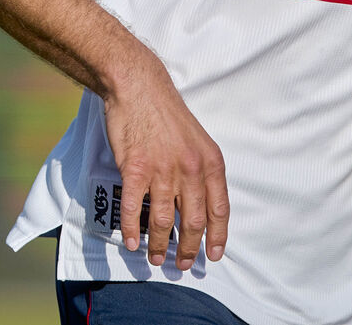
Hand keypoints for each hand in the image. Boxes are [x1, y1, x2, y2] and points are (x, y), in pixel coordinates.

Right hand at [102, 54, 230, 269]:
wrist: (139, 87)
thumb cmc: (166, 113)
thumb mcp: (196, 140)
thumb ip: (200, 170)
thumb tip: (199, 203)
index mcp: (210, 162)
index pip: (219, 209)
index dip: (218, 236)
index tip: (214, 255)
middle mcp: (190, 169)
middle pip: (193, 221)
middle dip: (189, 248)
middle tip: (182, 265)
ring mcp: (162, 170)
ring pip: (164, 220)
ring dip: (160, 245)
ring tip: (157, 258)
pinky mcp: (135, 168)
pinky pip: (135, 208)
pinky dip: (133, 230)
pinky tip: (132, 242)